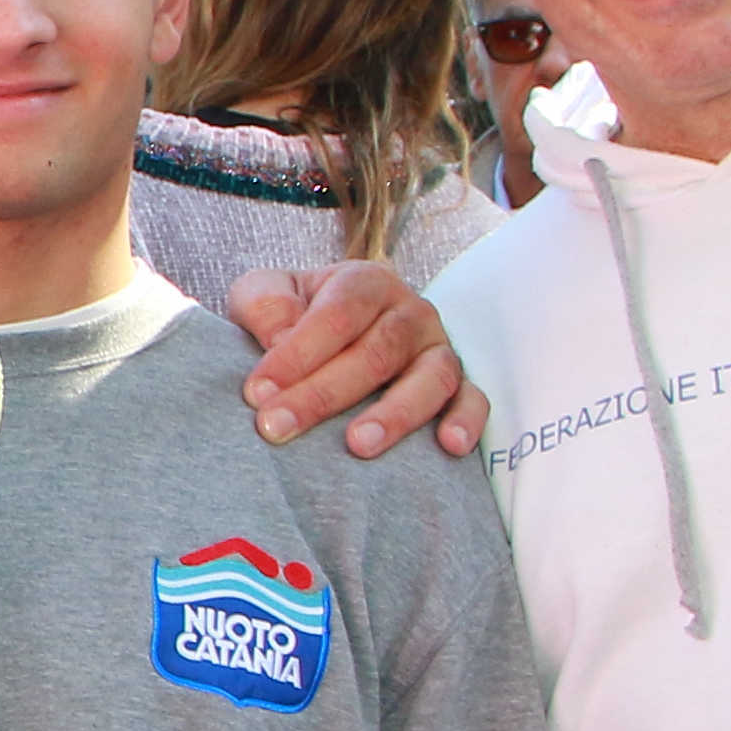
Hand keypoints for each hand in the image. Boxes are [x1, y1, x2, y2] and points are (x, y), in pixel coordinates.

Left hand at [224, 264, 484, 459]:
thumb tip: (278, 339)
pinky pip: (473, 401)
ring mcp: (439, 349)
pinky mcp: (460, 385)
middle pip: (376, 352)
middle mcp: (410, 312)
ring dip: (395, 414)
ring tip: (359, 446)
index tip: (257, 393)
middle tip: (278, 428)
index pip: (336, 315)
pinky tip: (449, 447)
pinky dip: (466, 421)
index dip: (297, 354)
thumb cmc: (292, 316)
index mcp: (365, 283)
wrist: (331, 336)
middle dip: (323, 394)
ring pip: (430, 378)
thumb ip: (264, 305)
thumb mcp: (266, 294)